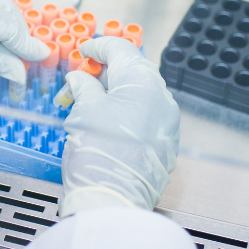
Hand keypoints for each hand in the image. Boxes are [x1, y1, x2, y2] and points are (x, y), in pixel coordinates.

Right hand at [58, 37, 179, 216]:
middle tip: (82, 80)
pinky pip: (147, 117)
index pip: (121, 50)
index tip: (83, 51)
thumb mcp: (83, 110)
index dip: (98, 47)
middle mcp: (162, 98)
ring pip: (141, 94)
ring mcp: (168, 123)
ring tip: (89, 105)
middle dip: (106, 72)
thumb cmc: (97, 154)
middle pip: (134, 71)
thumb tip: (81, 79)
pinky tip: (106, 123)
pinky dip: (126, 113)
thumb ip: (84, 86)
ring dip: (116, 93)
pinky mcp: (166, 144)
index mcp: (143, 82)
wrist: (113, 201)